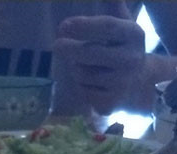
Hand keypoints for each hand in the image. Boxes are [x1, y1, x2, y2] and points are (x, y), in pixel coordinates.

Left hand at [54, 0, 144, 114]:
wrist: (140, 80)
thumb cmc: (122, 49)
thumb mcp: (121, 28)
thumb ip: (112, 10)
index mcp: (133, 35)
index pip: (106, 27)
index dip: (83, 25)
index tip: (63, 26)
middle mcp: (130, 58)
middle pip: (91, 53)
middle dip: (70, 49)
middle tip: (56, 45)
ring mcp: (121, 82)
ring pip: (83, 73)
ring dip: (76, 68)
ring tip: (83, 65)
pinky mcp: (110, 101)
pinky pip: (83, 91)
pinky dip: (80, 86)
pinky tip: (89, 82)